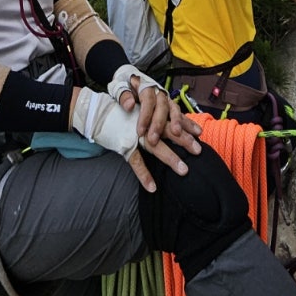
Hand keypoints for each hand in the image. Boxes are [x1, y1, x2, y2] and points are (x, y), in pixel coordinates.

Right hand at [71, 87, 198, 191]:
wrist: (95, 111)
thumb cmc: (117, 111)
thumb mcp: (135, 108)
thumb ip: (150, 114)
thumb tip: (167, 120)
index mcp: (149, 113)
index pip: (171, 117)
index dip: (186, 124)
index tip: (200, 133)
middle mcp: (144, 122)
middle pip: (168, 131)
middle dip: (184, 141)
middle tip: (199, 151)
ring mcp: (134, 134)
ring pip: (155, 147)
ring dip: (170, 159)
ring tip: (183, 170)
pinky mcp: (123, 145)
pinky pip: (135, 162)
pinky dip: (143, 175)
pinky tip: (152, 187)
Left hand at [109, 64, 201, 162]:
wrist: (130, 77)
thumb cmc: (124, 84)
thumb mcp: (118, 86)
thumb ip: (123, 95)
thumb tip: (129, 105)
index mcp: (145, 86)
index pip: (147, 101)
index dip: (145, 116)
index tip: (140, 131)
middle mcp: (159, 92)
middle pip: (161, 107)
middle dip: (158, 124)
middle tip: (153, 140)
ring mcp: (167, 99)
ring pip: (174, 110)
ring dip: (178, 123)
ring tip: (179, 135)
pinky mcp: (171, 106)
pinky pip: (181, 114)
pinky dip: (189, 123)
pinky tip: (197, 132)